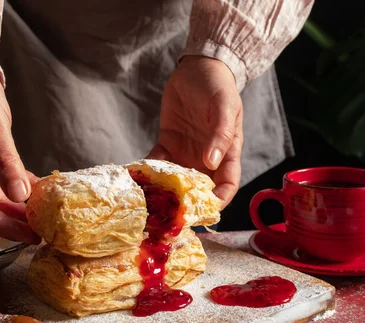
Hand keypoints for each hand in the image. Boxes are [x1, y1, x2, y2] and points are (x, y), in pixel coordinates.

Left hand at [148, 55, 243, 207]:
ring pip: (177, 180)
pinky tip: (137, 178)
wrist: (198, 68)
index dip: (219, 200)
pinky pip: (158, 163)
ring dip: (165, 191)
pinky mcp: (167, 144)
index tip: (205, 211)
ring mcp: (186, 152)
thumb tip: (212, 162)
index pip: (227, 184)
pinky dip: (149, 172)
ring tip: (150, 201)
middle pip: (200, 189)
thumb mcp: (224, 106)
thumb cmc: (218, 86)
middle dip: (188, 203)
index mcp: (226, 152)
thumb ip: (221, 133)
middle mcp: (206, 158)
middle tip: (170, 213)